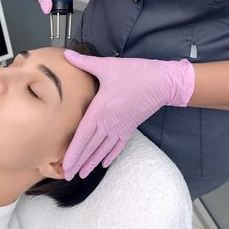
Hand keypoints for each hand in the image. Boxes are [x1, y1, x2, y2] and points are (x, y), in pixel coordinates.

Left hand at [62, 50, 194, 179]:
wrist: (163, 81)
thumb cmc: (135, 73)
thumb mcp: (108, 65)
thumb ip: (85, 62)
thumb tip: (67, 53)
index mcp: (101, 110)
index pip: (83, 136)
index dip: (74, 151)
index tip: (66, 164)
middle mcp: (109, 123)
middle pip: (91, 147)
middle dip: (79, 162)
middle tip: (68, 175)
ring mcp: (121, 127)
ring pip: (103, 149)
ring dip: (92, 162)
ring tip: (82, 174)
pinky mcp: (130, 127)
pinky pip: (118, 145)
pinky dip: (110, 155)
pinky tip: (104, 164)